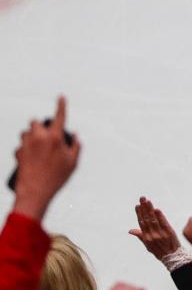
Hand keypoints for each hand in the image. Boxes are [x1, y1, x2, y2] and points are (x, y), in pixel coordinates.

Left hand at [12, 97, 80, 220]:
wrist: (34, 191)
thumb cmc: (56, 178)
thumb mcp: (72, 163)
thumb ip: (75, 146)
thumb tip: (75, 135)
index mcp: (54, 138)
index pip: (59, 116)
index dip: (61, 105)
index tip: (61, 97)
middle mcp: (38, 137)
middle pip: (35, 122)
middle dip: (40, 127)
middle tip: (46, 138)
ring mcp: (26, 144)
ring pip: (26, 133)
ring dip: (32, 137)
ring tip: (39, 152)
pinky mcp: (18, 151)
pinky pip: (21, 145)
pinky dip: (26, 149)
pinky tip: (33, 161)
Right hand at [129, 197, 180, 259]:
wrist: (173, 258)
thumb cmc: (160, 251)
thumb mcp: (148, 246)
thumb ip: (140, 236)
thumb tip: (130, 230)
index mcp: (146, 237)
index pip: (141, 223)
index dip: (139, 214)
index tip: (137, 205)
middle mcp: (152, 235)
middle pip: (147, 219)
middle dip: (144, 208)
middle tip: (142, 198)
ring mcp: (161, 234)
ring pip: (154, 220)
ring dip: (150, 209)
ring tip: (148, 201)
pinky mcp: (169, 233)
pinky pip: (164, 223)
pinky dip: (160, 216)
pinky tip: (157, 209)